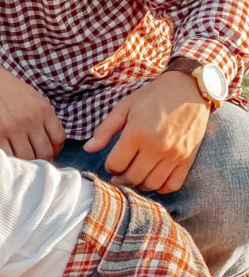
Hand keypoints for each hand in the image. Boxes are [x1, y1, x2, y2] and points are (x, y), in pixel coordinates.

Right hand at [0, 53, 64, 159]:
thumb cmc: (5, 88)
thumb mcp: (31, 97)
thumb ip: (42, 118)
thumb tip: (50, 145)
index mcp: (42, 109)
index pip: (58, 139)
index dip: (55, 151)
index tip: (48, 154)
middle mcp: (30, 119)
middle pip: (44, 153)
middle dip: (41, 162)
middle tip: (34, 165)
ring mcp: (12, 128)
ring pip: (27, 158)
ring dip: (25, 165)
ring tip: (21, 165)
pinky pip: (8, 157)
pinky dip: (9, 163)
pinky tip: (7, 160)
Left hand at [84, 71, 209, 192]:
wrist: (189, 89)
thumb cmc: (153, 97)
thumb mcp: (125, 107)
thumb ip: (105, 129)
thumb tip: (88, 149)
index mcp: (137, 133)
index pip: (116, 164)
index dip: (110, 167)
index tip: (112, 163)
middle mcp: (156, 147)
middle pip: (132, 177)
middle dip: (121, 179)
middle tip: (119, 175)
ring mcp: (174, 155)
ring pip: (151, 184)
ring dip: (139, 184)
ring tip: (135, 175)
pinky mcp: (188, 159)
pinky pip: (172, 185)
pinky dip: (161, 188)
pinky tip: (153, 178)